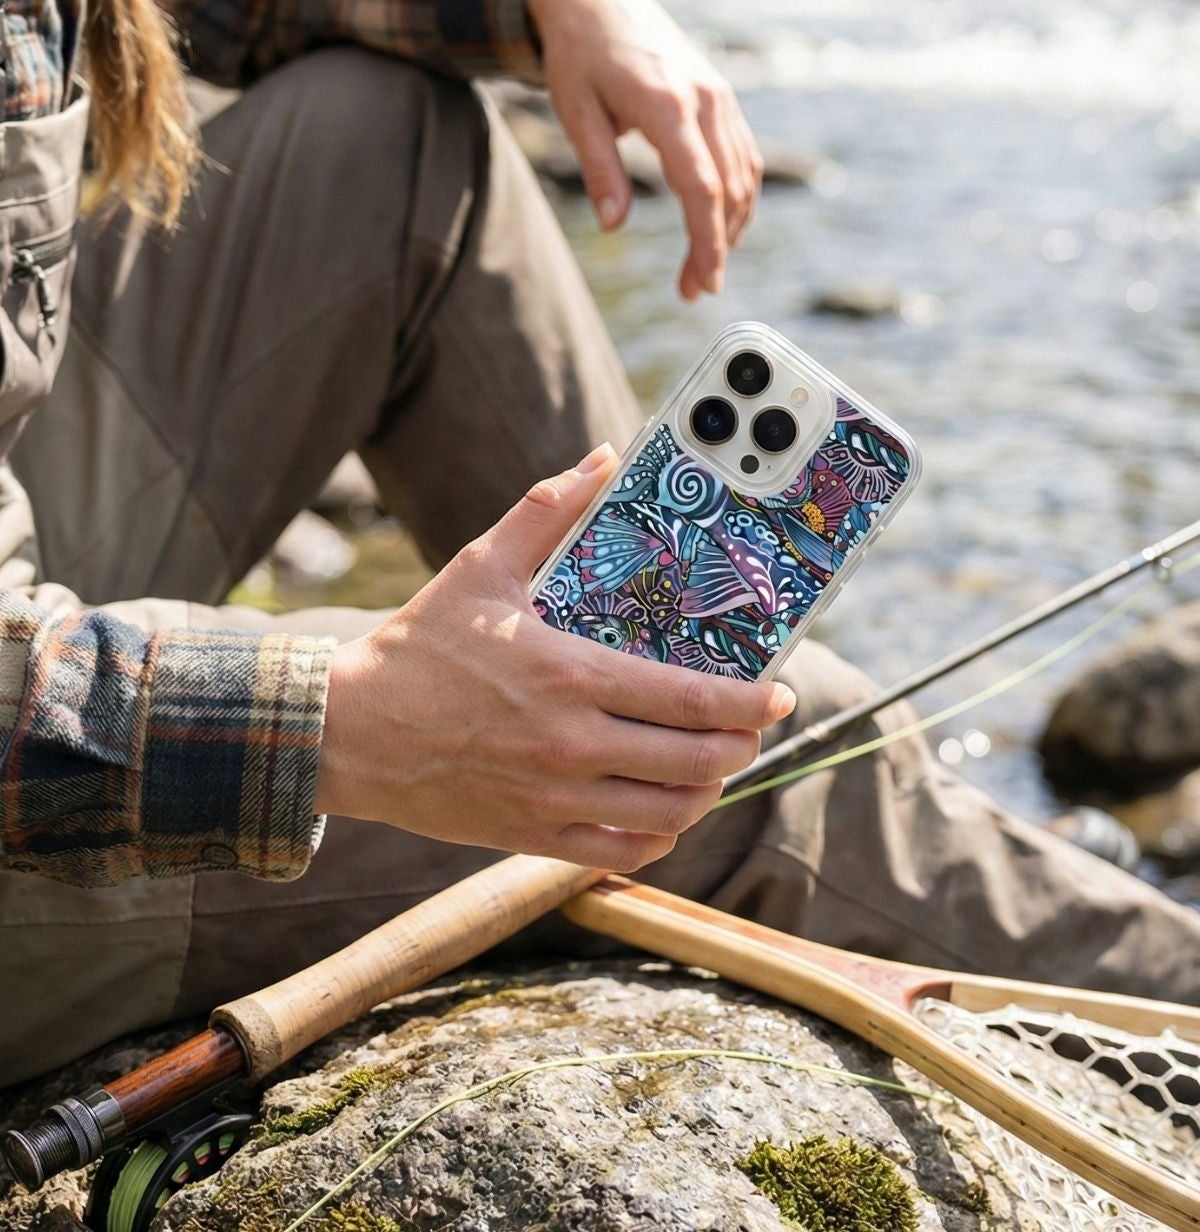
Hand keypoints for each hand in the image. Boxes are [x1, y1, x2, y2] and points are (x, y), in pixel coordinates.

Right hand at [315, 445, 794, 871]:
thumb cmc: (419, 646)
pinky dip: (661, 832)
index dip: (752, 703)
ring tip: (715, 761)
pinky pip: (623, 851)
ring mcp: (555, 798)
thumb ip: (546, 510)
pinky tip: (667, 807)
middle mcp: (572, 745)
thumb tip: (601, 457)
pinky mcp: (532, 834)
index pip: (690, 700)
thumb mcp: (481, 567)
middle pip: (696, 760)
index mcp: (570, 676)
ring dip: (708, 788)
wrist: (350, 732)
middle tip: (754, 725)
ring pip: (670, 811)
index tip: (781, 694)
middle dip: (742, 744)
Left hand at [528, 0, 763, 301]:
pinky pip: (742, 155)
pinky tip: (719, 224)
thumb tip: (614, 226)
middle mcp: (704, 99)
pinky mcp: (720, 97)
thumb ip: (599, 169)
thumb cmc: (578, 54)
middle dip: (718, 247)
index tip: (704, 284)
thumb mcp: (575, 111)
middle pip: (728, 188)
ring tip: (705, 268)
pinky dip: (737, 195)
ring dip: (732, 226)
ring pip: (745, 175)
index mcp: (666, 103)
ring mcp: (719, 96)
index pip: (700, 186)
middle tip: (696, 291)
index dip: (706, 242)